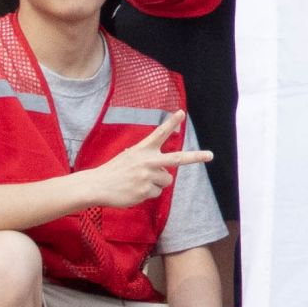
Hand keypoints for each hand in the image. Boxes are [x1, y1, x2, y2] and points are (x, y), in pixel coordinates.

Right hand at [84, 114, 210, 212]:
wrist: (97, 185)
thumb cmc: (114, 171)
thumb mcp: (129, 156)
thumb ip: (148, 158)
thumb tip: (165, 171)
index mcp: (142, 149)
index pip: (159, 133)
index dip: (171, 123)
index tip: (181, 113)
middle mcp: (147, 161)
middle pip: (177, 159)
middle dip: (196, 157)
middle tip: (210, 155)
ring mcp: (147, 176)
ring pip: (167, 180)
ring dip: (157, 183)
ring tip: (139, 182)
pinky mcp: (145, 191)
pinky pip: (157, 193)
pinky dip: (148, 193)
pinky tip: (134, 190)